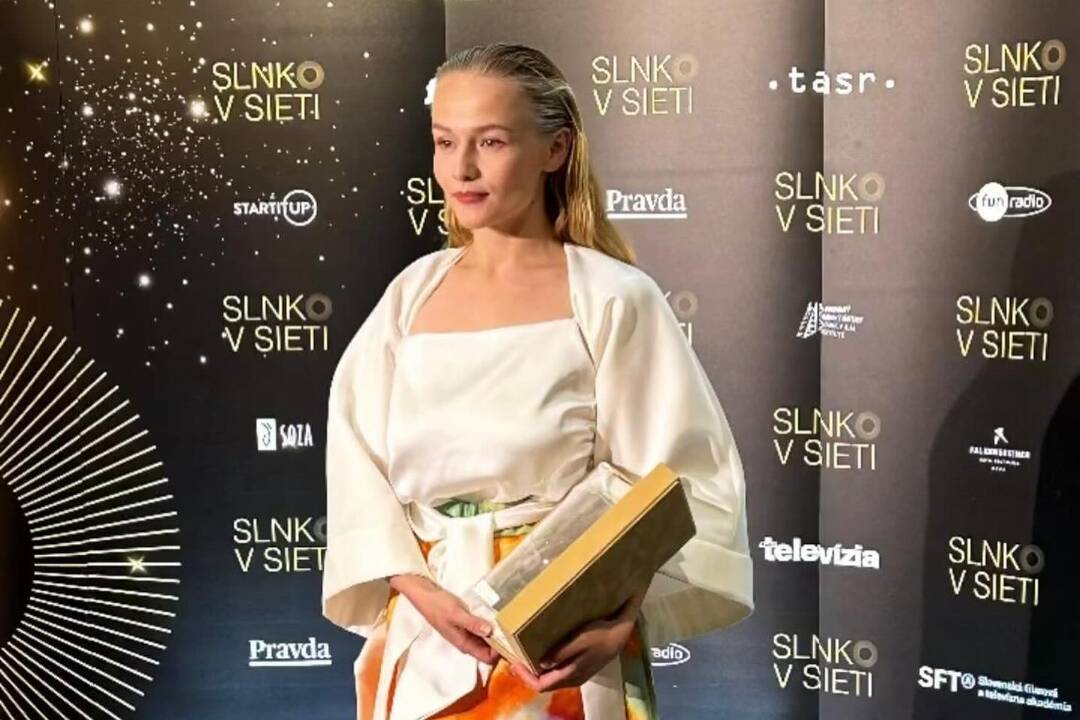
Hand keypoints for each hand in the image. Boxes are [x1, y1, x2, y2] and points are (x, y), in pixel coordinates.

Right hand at [390, 573, 500, 664]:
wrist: (424, 594)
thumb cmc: (437, 605)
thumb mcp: (456, 614)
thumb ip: (472, 623)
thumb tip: (490, 631)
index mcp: (464, 644)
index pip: (487, 658)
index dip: (500, 652)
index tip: (511, 638)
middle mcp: (466, 641)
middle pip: (489, 649)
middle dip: (501, 641)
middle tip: (513, 627)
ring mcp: (466, 632)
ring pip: (486, 638)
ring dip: (496, 631)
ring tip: (508, 619)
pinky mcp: (466, 622)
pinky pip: (482, 627)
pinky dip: (489, 623)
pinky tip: (496, 613)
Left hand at [509, 585, 647, 691]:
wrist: (621, 633)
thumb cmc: (599, 635)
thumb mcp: (579, 642)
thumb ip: (560, 654)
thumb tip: (539, 664)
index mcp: (570, 676)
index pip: (541, 685)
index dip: (525, 677)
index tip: (514, 662)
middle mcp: (571, 679)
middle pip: (544, 683)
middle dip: (527, 673)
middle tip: (516, 656)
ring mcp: (576, 673)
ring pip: (551, 677)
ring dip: (536, 669)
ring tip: (526, 652)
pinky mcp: (580, 666)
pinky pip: (558, 670)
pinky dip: (546, 664)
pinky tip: (543, 650)